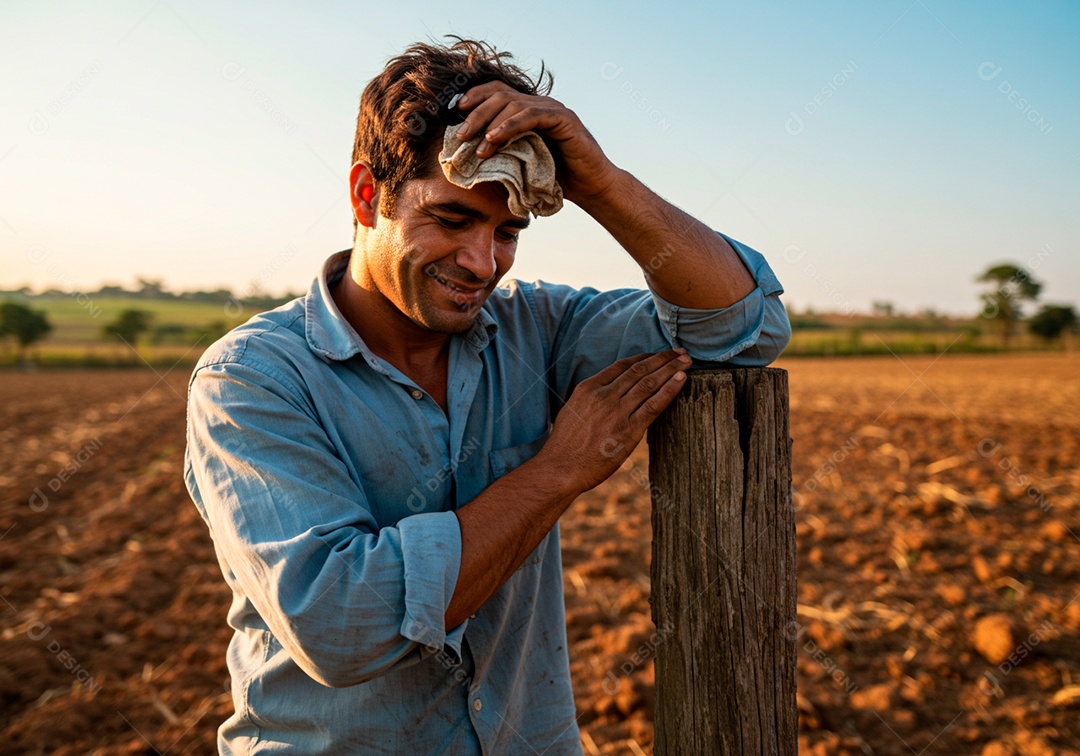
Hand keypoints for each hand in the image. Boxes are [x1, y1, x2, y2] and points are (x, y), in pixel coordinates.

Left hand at [453, 81, 623, 207]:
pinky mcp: (563, 119)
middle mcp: (540, 104)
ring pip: (512, 103)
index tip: (453, 114)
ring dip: (489, 123)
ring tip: (475, 145)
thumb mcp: (521, 162)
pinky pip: (531, 116)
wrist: (591, 188)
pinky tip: (494, 139)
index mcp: (528, 110)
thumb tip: (469, 154)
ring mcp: (552, 110)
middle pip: (499, 95)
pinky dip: (509, 125)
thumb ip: (501, 152)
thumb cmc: (557, 178)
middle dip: (476, 114)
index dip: (474, 97)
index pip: (496, 92)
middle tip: (460, 136)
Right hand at [537, 350, 690, 493]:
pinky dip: (669, 390)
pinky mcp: (628, 430)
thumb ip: (592, 398)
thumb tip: (609, 391)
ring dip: (670, 369)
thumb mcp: (573, 410)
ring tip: (686, 361)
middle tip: (681, 352)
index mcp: (589, 388)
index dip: (644, 357)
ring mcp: (617, 412)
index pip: (622, 365)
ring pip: (649, 383)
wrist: (560, 468)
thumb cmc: (565, 444)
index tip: (658, 354)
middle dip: (663, 358)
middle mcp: (604, 395)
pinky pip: (654, 404)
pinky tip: (681, 380)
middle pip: (639, 370)